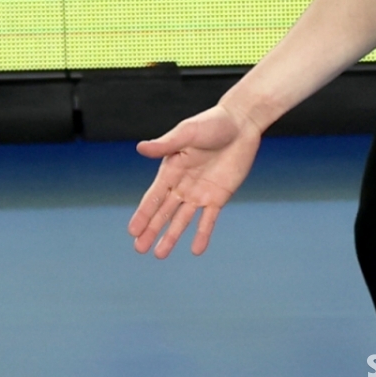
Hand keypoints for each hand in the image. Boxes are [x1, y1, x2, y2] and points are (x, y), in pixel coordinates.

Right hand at [128, 103, 261, 257]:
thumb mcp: (188, 132)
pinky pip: (209, 219)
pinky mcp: (219, 196)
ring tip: (160, 254)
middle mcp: (183, 184)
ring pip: (182, 219)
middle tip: (139, 249)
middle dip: (152, 230)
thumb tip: (141, 147)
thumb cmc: (213, 122)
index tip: (132, 231)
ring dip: (172, 236)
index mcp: (172, 169)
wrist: (242, 123)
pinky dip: (202, 234)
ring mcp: (200, 192)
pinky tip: (196, 250)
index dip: (143, 213)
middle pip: (164, 212)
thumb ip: (166, 144)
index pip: (154, 196)